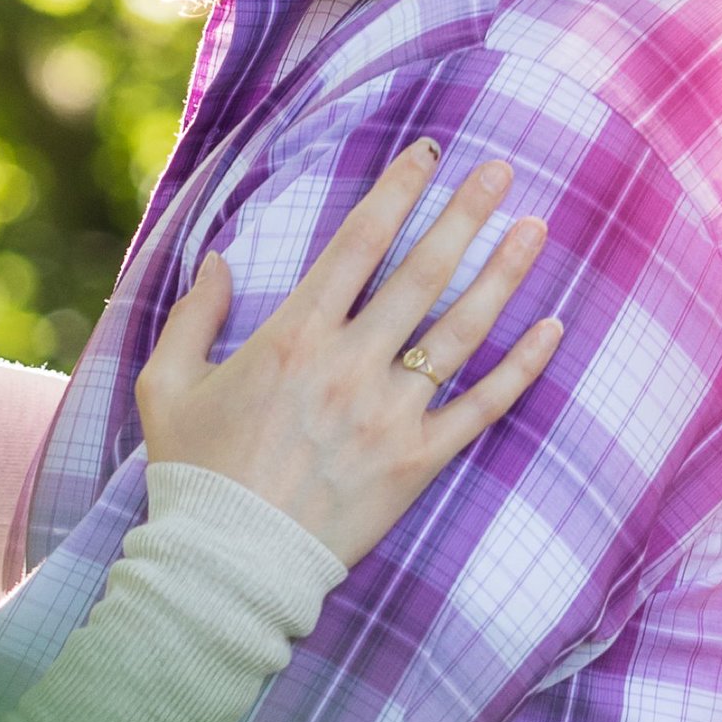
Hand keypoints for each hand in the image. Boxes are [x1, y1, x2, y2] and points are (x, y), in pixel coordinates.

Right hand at [137, 137, 551, 565]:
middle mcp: (350, 364)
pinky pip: (483, 406)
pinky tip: (554, 327)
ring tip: (537, 228)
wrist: (227, 567)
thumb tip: (218, 260)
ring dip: (503, 273)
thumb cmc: (193, 475)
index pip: (358, 242)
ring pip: (461, 329)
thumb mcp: (166, 384)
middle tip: (502, 171)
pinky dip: (523, 367)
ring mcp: (390, 414)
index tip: (428, 153)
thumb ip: (193, 315)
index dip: (397, 191)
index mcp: (293, 336)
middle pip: (422, 272)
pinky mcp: (417, 462)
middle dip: (466, 214)